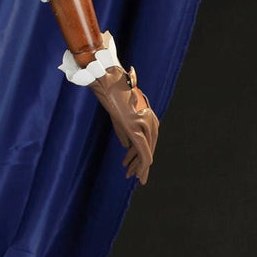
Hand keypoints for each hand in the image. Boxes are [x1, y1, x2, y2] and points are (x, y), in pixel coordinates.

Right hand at [89, 65, 158, 184]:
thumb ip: (124, 131)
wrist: (107, 79)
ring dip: (140, 166)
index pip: (147, 141)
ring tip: (134, 177)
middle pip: (149, 147)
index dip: (141, 156)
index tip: (135, 167)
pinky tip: (138, 172)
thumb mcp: (118, 116)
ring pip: (147, 151)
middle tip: (136, 177)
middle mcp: (149, 120)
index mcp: (147, 116)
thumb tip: (127, 146)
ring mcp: (144, 123)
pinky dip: (141, 163)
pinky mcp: (136, 127)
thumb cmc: (111, 92)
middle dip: (141, 164)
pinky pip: (143, 150)